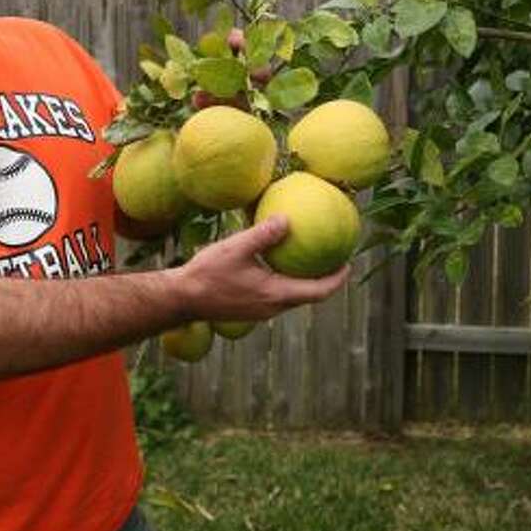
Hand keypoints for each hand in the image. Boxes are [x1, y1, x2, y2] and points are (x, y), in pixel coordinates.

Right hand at [170, 216, 348, 320]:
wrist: (182, 299)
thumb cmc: (208, 273)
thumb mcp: (236, 248)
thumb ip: (263, 234)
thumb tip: (287, 219)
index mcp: (275, 294)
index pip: (318, 291)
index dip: (337, 279)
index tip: (349, 264)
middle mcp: (272, 307)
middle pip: (309, 296)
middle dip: (325, 279)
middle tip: (334, 259)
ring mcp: (260, 311)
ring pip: (292, 297)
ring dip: (305, 281)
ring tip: (310, 259)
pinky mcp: (250, 309)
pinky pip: (277, 295)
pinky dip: (287, 281)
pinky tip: (277, 263)